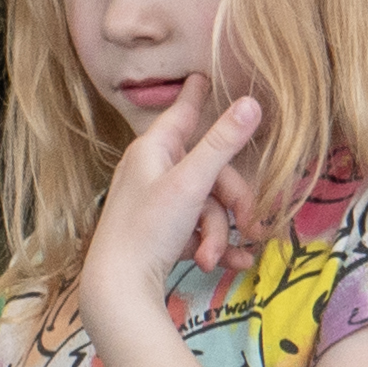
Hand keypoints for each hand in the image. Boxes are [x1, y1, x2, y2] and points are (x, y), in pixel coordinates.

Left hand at [89, 74, 261, 300]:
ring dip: (219, 235)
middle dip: (231, 204)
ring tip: (214, 260)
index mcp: (153, 150)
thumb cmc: (147, 232)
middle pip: (210, 172)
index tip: (201, 75)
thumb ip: (222, 143)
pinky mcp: (159, 236)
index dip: (197, 95)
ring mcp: (155, 205)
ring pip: (207, 206)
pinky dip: (214, 247)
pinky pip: (197, 232)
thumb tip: (251, 102)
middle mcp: (152, 172)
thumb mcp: (190, 183)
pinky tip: (233, 264)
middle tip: (250, 225)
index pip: (183, 112)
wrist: (116, 291)